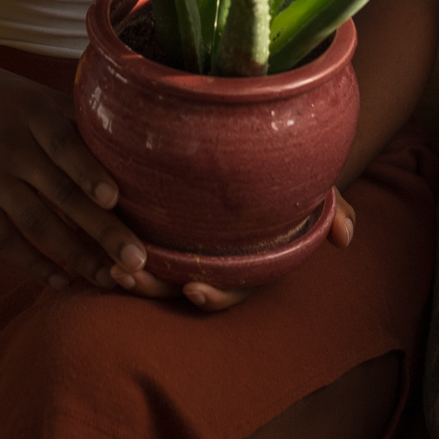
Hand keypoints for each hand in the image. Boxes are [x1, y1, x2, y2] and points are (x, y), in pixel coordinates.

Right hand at [0, 55, 148, 291]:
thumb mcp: (28, 90)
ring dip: (75, 254)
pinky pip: (4, 238)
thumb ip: (69, 113)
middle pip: (61, 193)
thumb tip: (122, 138)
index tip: (115, 199)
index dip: (89, 171)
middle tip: (136, 260)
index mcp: (31, 112)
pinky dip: (33, 262)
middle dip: (101, 230)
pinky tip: (62, 280)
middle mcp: (11, 146)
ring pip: (36, 223)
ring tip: (108, 279)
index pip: (64, 144)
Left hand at [115, 188, 357, 312]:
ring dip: (126, 273)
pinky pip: (129, 240)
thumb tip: (346, 237)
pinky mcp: (153, 221)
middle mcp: (208, 258)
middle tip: (126, 273)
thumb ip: (332, 207)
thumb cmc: (288, 170)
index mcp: (243, 261)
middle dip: (152, 288)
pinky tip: (91, 235)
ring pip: (148, 271)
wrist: (261, 142)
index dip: (213, 295)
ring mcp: (178, 243)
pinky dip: (109, 242)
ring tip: (103, 260)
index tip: (193, 287)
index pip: (230, 290)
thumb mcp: (313, 185)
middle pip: (177, 286)